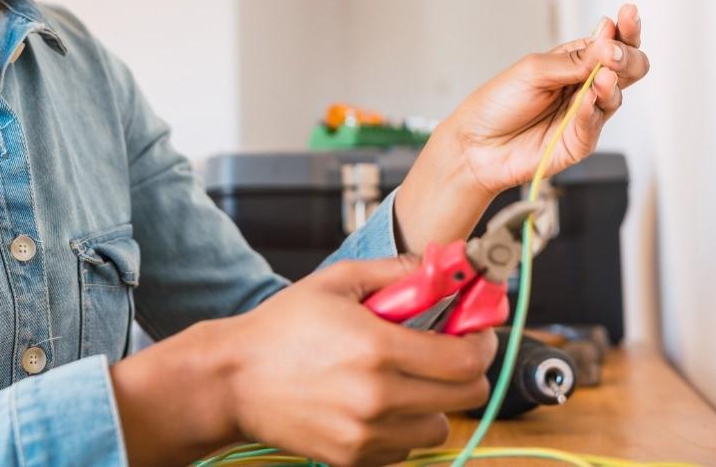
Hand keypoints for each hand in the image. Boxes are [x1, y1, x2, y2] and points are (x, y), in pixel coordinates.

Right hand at [223, 255, 497, 466]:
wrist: (233, 381)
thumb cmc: (280, 329)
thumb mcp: (335, 282)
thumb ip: (394, 271)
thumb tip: (439, 267)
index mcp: (377, 348)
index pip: (465, 358)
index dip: (482, 343)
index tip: (477, 333)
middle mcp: (378, 397)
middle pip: (466, 395)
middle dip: (467, 371)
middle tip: (449, 353)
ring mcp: (367, 433)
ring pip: (439, 427)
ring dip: (436, 402)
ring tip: (408, 379)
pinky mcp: (354, 458)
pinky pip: (407, 448)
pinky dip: (405, 427)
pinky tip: (381, 403)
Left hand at [447, 3, 649, 195]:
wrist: (476, 143)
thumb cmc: (499, 102)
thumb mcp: (532, 70)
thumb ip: (573, 60)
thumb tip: (608, 39)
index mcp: (575, 61)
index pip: (611, 42)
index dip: (625, 28)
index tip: (629, 14)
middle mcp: (585, 86)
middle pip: (627, 69)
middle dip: (627, 56)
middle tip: (614, 52)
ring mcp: (585, 114)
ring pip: (616, 96)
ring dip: (611, 83)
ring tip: (602, 76)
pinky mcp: (579, 141)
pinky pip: (594, 125)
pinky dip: (592, 111)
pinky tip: (587, 100)